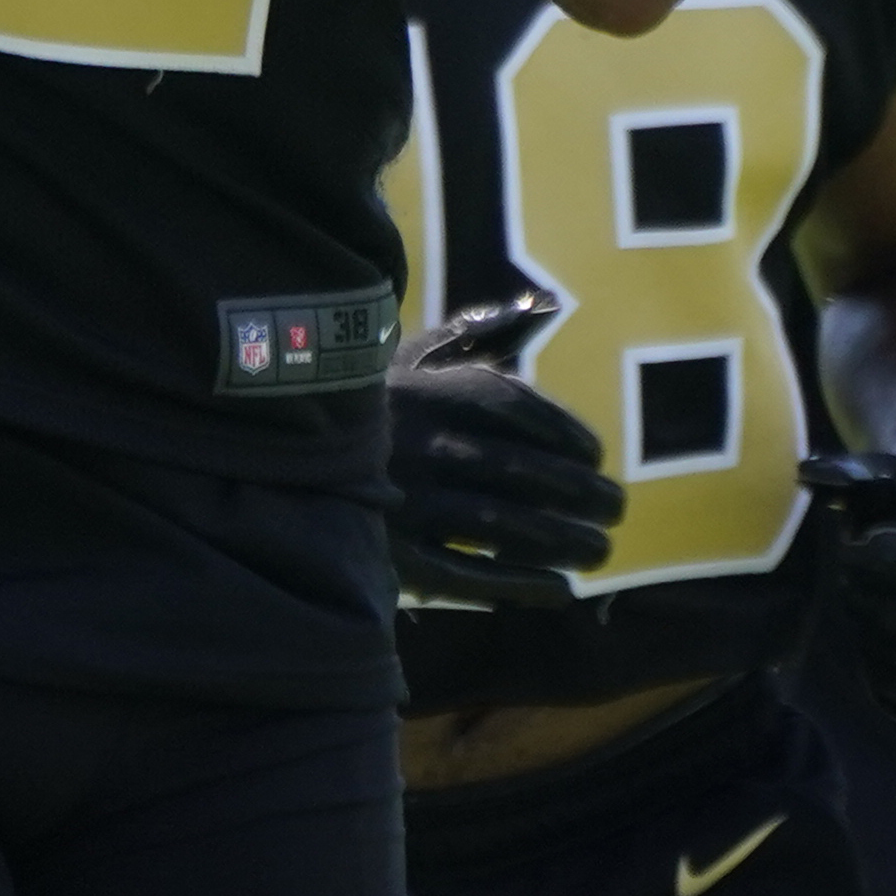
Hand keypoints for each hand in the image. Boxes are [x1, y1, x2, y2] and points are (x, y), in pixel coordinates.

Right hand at [387, 300, 623, 609]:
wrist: (278, 459)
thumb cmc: (362, 406)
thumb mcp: (405, 358)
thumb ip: (472, 333)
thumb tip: (543, 304)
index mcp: (420, 393)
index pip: (513, 407)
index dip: (565, 433)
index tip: (596, 455)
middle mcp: (416, 445)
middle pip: (521, 471)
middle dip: (582, 493)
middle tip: (617, 509)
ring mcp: (404, 504)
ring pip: (504, 526)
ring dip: (564, 541)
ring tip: (601, 550)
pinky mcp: (394, 556)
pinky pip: (469, 577)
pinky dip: (520, 586)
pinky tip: (558, 591)